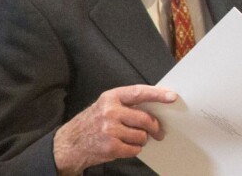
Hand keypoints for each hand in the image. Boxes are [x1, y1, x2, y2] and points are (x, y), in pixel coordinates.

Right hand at [53, 84, 176, 174]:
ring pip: (141, 135)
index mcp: (111, 96)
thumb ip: (127, 103)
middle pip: (144, 118)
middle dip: (155, 126)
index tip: (171, 96)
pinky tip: (125, 146)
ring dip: (142, 139)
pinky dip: (134, 149)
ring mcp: (110, 130)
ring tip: (132, 138)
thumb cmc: (92, 122)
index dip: (157, 94)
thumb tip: (154, 106)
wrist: (70, 143)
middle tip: (159, 131)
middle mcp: (110, 111)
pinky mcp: (111, 147)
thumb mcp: (106, 104)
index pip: (139, 92)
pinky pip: (134, 148)